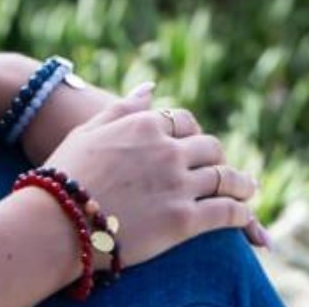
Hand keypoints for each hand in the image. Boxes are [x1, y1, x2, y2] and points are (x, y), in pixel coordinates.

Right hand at [19, 76, 271, 252]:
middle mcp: (168, 150)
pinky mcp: (184, 221)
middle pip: (210, 147)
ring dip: (241, 184)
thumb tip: (151, 87)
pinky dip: (241, 215)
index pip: (184, 121)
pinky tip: (247, 220)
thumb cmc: (67, 171)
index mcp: (146, 125)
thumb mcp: (91, 129)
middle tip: (228, 168)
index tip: (197, 143)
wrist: (59, 219)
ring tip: (249, 190)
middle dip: (219, 157)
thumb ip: (125, 106)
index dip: (192, 132)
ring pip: (225, 178)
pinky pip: (225, 213)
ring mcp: (178, 184)